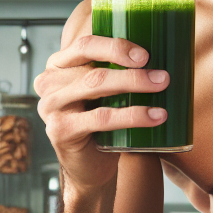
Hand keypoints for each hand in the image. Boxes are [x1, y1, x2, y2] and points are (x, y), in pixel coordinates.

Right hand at [34, 34, 168, 191]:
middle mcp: (49, 82)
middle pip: (93, 67)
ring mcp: (50, 107)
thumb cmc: (100, 124)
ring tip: (161, 87)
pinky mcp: (60, 130)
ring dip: (134, 85)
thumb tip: (163, 52)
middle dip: (132, 70)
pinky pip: (101, 118)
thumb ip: (116, 70)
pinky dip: (132, 115)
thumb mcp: (103, 92)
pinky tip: (154, 116)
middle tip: (162, 76)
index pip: (86, 45)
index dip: (116, 46)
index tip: (145, 54)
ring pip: (96, 86)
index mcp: (59, 65)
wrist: (89, 167)